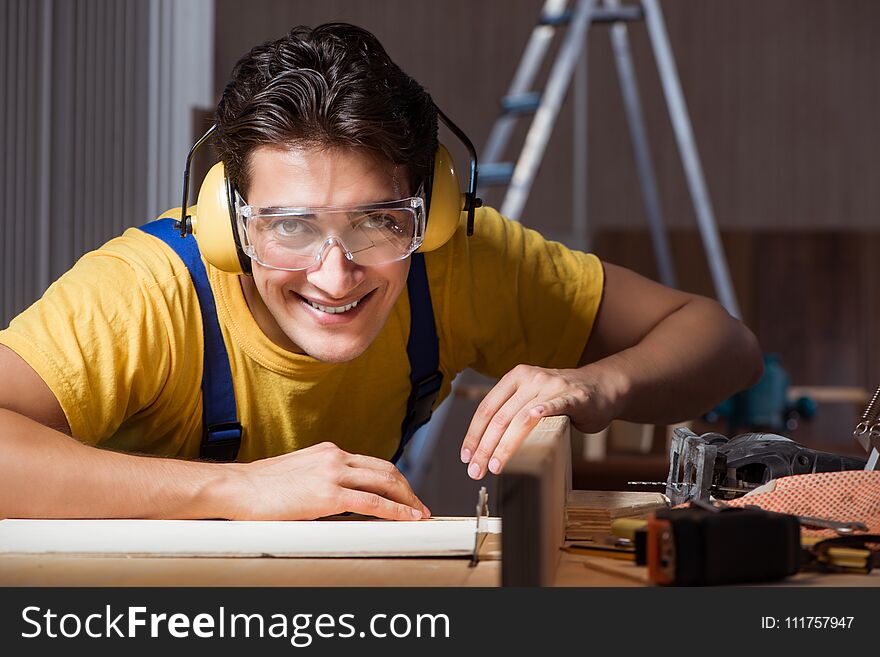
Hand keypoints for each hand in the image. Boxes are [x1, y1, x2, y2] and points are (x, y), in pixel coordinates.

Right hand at [220, 442, 430, 519]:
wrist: (236, 488)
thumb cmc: (258, 487)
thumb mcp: (296, 474)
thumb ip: (319, 479)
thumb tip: (335, 497)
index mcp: (327, 451)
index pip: (371, 462)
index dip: (393, 478)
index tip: (404, 492)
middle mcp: (334, 457)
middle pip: (385, 469)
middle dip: (406, 488)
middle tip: (418, 504)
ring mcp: (333, 473)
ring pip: (385, 482)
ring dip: (407, 498)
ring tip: (418, 513)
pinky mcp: (328, 494)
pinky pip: (372, 502)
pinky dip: (395, 510)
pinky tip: (407, 518)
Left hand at [459, 364, 619, 478]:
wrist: (603, 387)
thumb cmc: (563, 398)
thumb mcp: (532, 398)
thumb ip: (512, 413)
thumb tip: (485, 447)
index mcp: (515, 378)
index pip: (487, 408)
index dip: (474, 434)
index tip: (466, 457)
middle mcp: (531, 379)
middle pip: (500, 417)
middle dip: (485, 447)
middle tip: (476, 470)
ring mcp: (552, 386)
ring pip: (522, 418)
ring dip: (505, 445)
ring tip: (496, 466)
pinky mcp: (574, 397)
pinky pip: (555, 405)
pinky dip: (543, 412)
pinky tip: (533, 421)